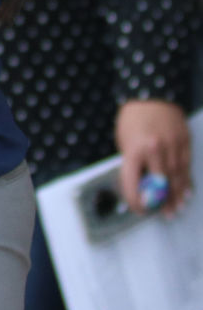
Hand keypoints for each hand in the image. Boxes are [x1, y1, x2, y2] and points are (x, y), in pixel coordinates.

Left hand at [116, 99, 191, 215]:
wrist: (150, 95)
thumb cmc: (132, 119)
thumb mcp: (123, 140)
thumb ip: (132, 162)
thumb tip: (139, 185)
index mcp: (134, 149)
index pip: (133, 181)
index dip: (136, 199)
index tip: (139, 209)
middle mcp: (154, 150)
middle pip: (160, 183)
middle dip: (162, 202)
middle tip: (164, 214)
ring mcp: (172, 146)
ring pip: (176, 178)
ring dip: (177, 196)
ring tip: (176, 210)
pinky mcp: (185, 142)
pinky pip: (187, 167)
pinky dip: (186, 182)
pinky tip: (186, 193)